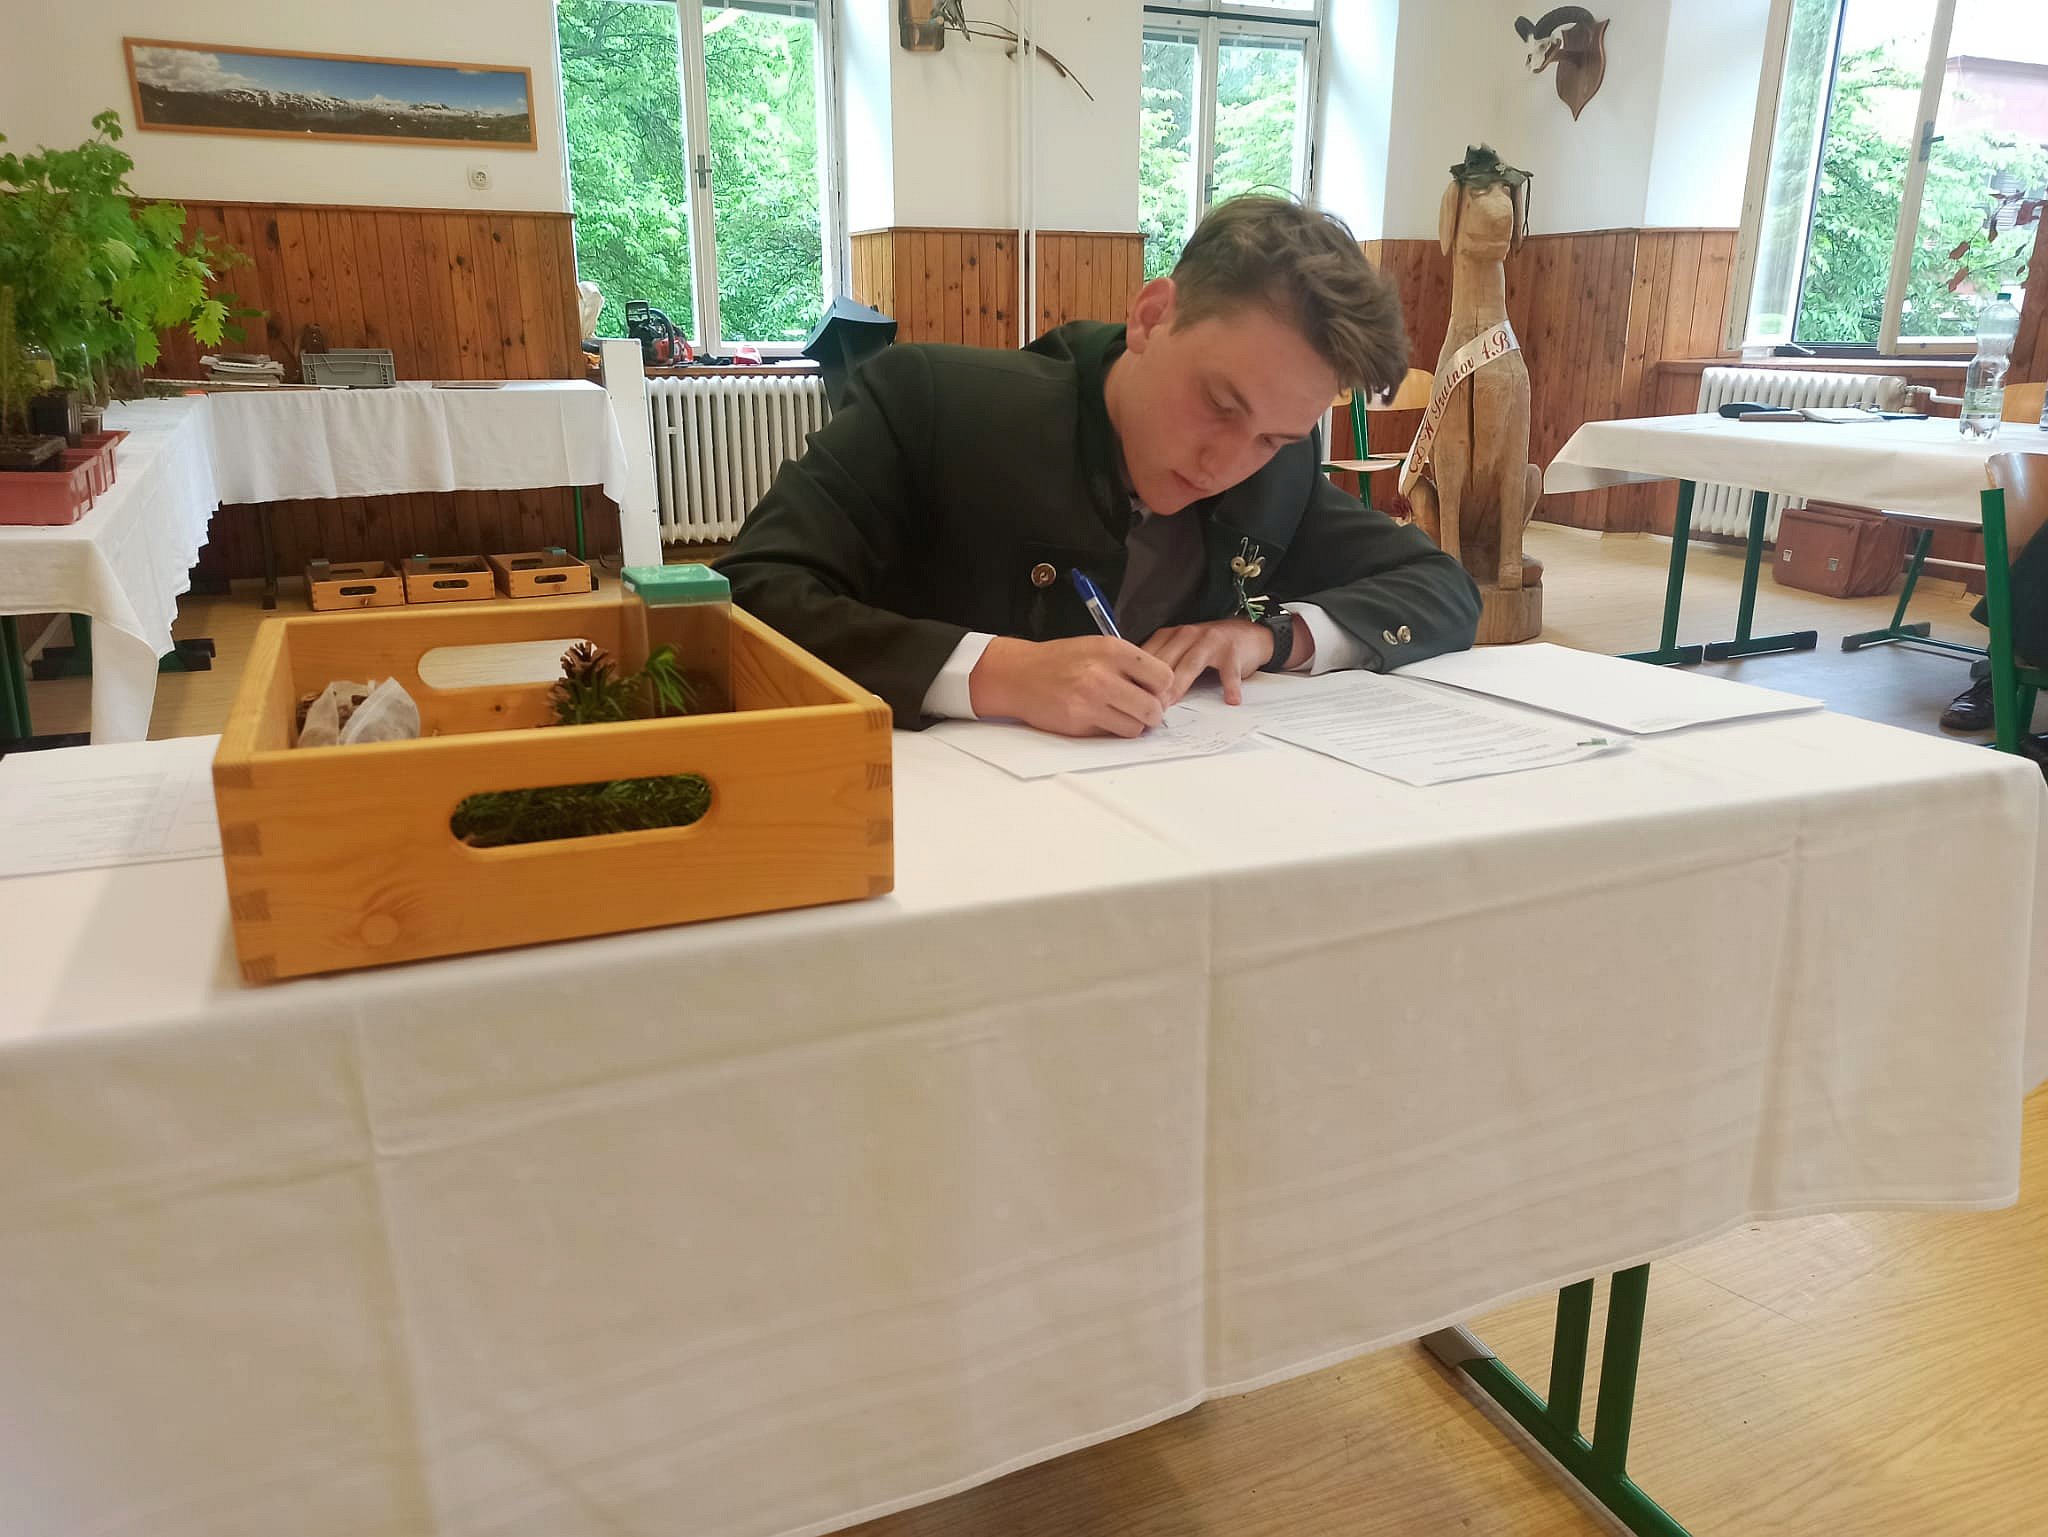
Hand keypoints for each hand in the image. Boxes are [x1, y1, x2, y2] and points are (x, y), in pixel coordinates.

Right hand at [968, 635, 1175, 737]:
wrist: (1020, 674)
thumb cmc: (1061, 661)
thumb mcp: (1098, 647)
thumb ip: (1130, 664)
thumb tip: (1163, 689)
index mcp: (1113, 649)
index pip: (1163, 677)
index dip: (1162, 688)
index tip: (1153, 690)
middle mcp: (1103, 674)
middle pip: (1153, 707)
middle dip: (1152, 712)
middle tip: (1142, 709)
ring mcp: (1090, 700)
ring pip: (1136, 727)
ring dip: (1133, 724)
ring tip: (1119, 714)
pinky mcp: (1079, 722)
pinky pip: (1112, 734)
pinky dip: (1112, 730)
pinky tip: (1100, 717)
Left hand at [1143, 619, 1275, 704]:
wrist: (1249, 633)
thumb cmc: (1211, 646)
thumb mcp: (1181, 648)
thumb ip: (1161, 662)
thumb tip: (1133, 687)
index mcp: (1172, 635)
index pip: (1148, 655)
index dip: (1136, 676)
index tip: (1126, 697)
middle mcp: (1189, 635)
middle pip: (1165, 661)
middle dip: (1152, 685)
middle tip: (1141, 707)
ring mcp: (1211, 642)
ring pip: (1190, 664)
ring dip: (1178, 686)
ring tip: (1167, 705)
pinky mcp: (1233, 652)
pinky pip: (1229, 671)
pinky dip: (1230, 686)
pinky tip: (1230, 700)